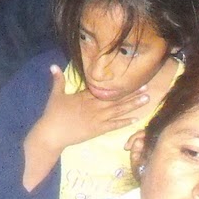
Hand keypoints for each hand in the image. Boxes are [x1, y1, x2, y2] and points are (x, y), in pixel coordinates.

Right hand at [30, 64, 152, 153]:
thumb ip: (58, 80)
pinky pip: (113, 126)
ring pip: (118, 111)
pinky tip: (136, 119)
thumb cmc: (53, 114)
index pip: (105, 89)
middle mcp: (94, 106)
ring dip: (133, 105)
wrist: (52, 134)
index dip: (119, 84)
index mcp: (85, 96)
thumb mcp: (56, 94)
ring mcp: (97, 118)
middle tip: (147, 88)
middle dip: (132, 93)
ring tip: (146, 100)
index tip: (132, 78)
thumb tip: (53, 65)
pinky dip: (124, 122)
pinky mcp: (97, 130)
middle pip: (116, 98)